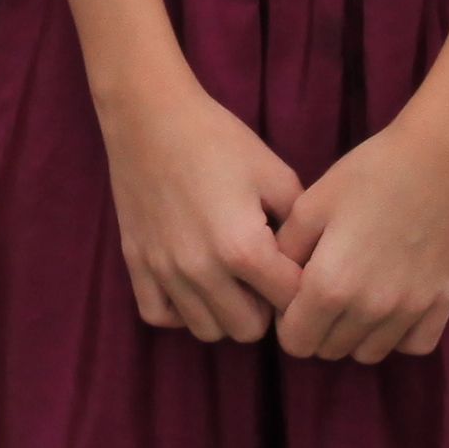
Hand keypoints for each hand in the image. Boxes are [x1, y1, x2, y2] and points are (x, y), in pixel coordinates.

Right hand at [92, 64, 305, 343]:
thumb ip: (300, 227)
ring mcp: (164, 272)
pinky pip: (162, 318)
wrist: (150, 116)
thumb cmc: (218, 139)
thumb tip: (312, 264)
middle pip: (249, 330)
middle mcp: (202, 270)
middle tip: (265, 277)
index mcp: (243, 248)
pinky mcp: (136, 265)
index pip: (291, 303)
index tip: (299, 270)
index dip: (303, 288)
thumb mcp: (275, 174)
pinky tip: (195, 284)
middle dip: (265, 309)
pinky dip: (182, 310)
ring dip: (226, 313)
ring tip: (231, 281)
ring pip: (208, 331)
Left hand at [275, 116, 448, 362]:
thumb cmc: (368, 174)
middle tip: (323, 290)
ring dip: (355, 334)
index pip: (295, 342)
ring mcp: (411, 310)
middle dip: (318, 327)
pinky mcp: (443, 303)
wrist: (439, 157)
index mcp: (330, 286)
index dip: (287, 321)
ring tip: (356, 296)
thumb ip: (285, 252)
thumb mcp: (311, 204)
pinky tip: (391, 305)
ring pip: (369, 353)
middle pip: (330, 350)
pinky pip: (414, 345)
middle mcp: (370, 309)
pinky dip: (398, 334)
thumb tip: (275, 284)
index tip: (294, 294)